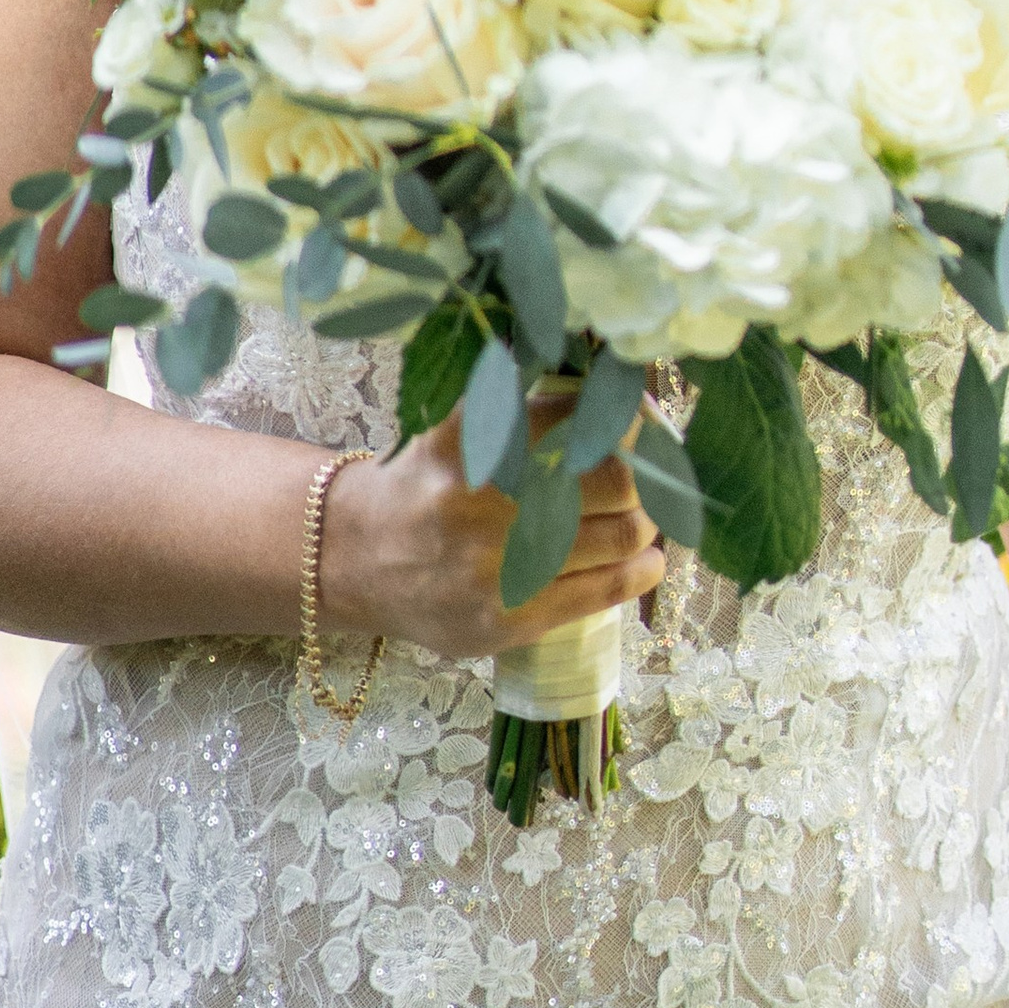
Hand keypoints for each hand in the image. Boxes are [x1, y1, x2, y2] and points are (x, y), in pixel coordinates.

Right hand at [317, 387, 662, 661]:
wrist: (357, 558)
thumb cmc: (429, 482)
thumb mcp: (462, 423)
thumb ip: (529, 400)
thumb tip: (622, 389)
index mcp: (477, 435)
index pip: (586, 418)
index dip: (632, 417)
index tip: (646, 419)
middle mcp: (485, 498)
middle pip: (617, 477)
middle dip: (646, 474)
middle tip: (651, 474)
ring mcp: (496, 563)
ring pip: (621, 534)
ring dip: (648, 522)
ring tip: (644, 516)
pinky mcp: (507, 618)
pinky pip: (603, 590)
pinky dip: (641, 569)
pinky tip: (647, 559)